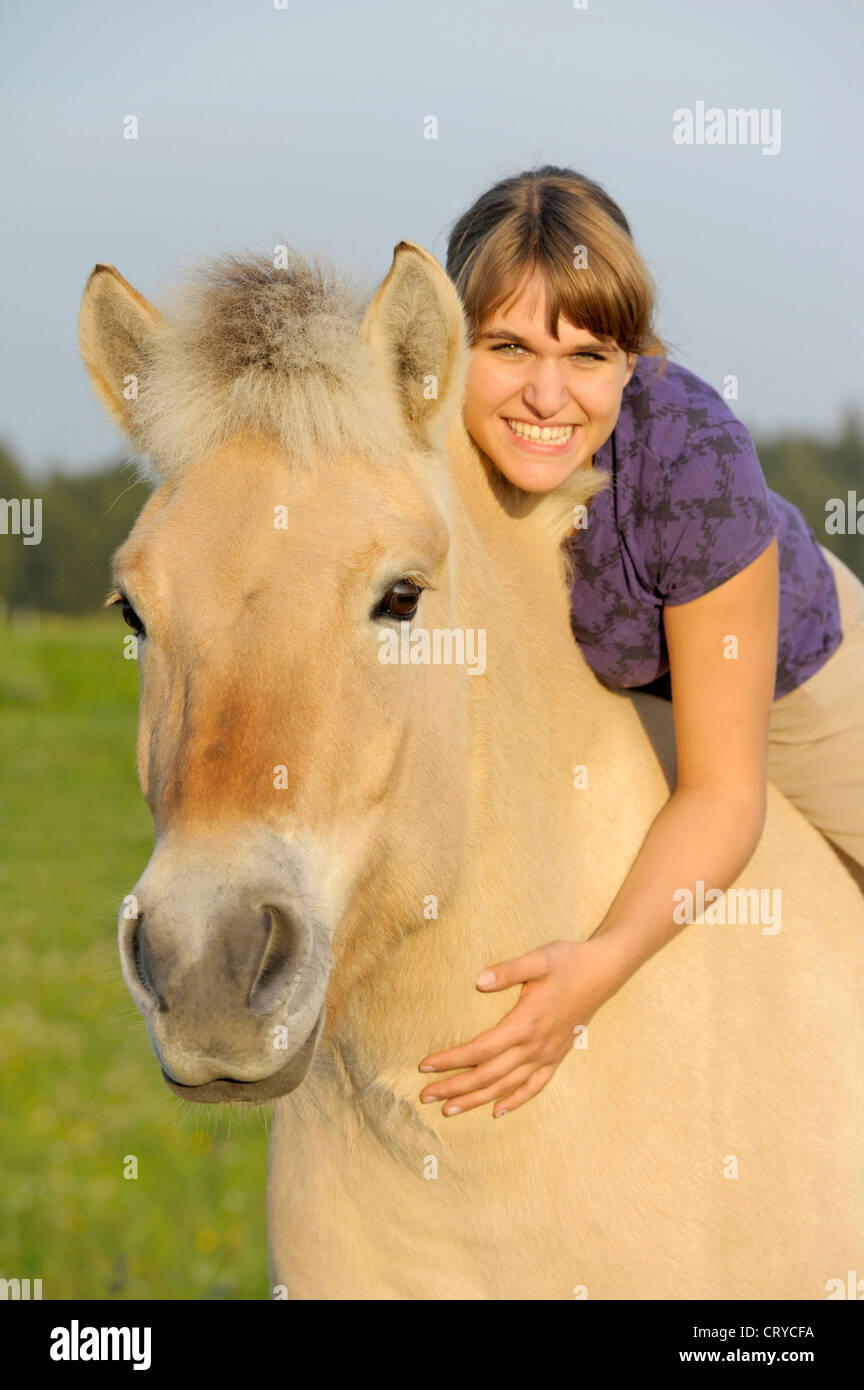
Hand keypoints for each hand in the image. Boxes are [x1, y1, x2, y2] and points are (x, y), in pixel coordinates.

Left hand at [418, 936, 625, 1118]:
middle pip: (489, 1075)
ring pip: (507, 1087)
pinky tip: (498, 1110)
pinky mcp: (557, 1057)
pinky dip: (515, 1101)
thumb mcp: (537, 960)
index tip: (424, 1066)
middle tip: (425, 1097)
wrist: (603, 971)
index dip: (451, 1060)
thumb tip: (479, 980)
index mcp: (525, 1024)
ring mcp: (548, 1055)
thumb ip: (507, 971)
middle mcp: (535, 1046)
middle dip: (455, 1087)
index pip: (480, 1050)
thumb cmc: (567, 961)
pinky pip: (534, 1087)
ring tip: (449, 1109)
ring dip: (477, 1100)